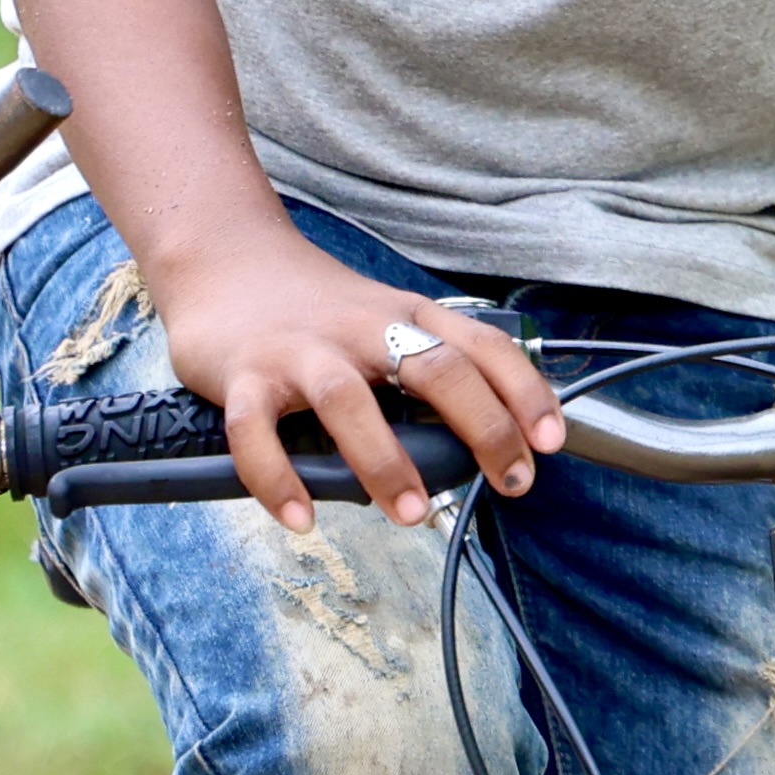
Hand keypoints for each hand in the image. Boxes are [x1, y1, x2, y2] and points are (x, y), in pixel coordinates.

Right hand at [140, 225, 569, 531]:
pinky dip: (277, 479)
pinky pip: (256, 432)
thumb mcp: (385, 317)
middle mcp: (359, 328)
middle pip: (435, 368)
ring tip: (410, 512)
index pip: (482, 346)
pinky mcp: (242, 376)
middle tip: (509, 483)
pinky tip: (301, 518)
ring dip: (384, 460)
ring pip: (348, 400)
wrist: (224, 256)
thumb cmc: (313, 305)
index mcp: (404, 315)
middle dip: (482, 429)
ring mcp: (299, 351)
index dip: (525, 393)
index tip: (550, 443)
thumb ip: (429, 362)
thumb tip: (489, 434)